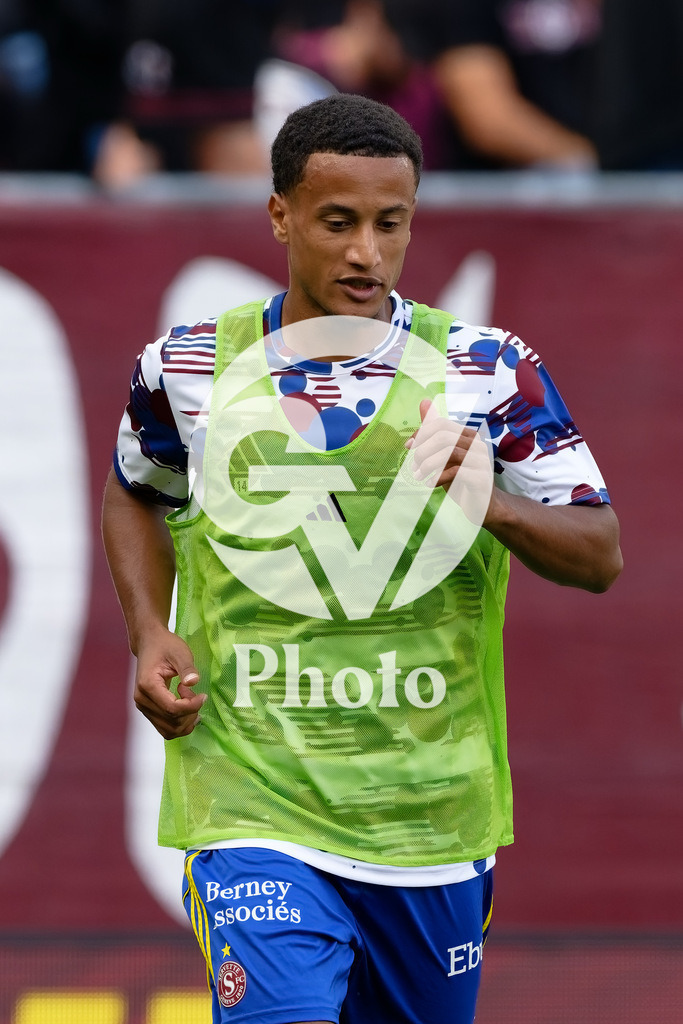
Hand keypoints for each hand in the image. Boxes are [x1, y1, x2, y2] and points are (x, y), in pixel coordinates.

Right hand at [133, 626, 204, 739]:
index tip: (203, 696)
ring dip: (186, 721)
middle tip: (196, 695)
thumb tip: (193, 682)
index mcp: (148, 685)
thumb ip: (187, 668)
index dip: (191, 707)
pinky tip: (188, 708)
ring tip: (192, 701)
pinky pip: (165, 727)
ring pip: (168, 730)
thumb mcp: (180, 652)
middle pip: (171, 722)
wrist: (150, 644)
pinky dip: (180, 723)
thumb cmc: (165, 646)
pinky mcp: (148, 709)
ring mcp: (143, 706)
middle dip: (190, 713)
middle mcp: (142, 700)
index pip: (171, 708)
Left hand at [405, 399, 493, 522]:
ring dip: (428, 465)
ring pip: (449, 453)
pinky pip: (457, 471)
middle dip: (423, 451)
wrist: (482, 505)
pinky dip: (439, 477)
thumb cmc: (460, 479)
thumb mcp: (444, 454)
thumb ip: (434, 430)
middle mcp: (478, 445)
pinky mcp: (481, 478)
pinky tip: (430, 484)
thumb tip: (424, 401)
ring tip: (419, 476)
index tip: (408, 447)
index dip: (421, 433)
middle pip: (444, 437)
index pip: (441, 424)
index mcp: (468, 436)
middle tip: (413, 466)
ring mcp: (482, 461)